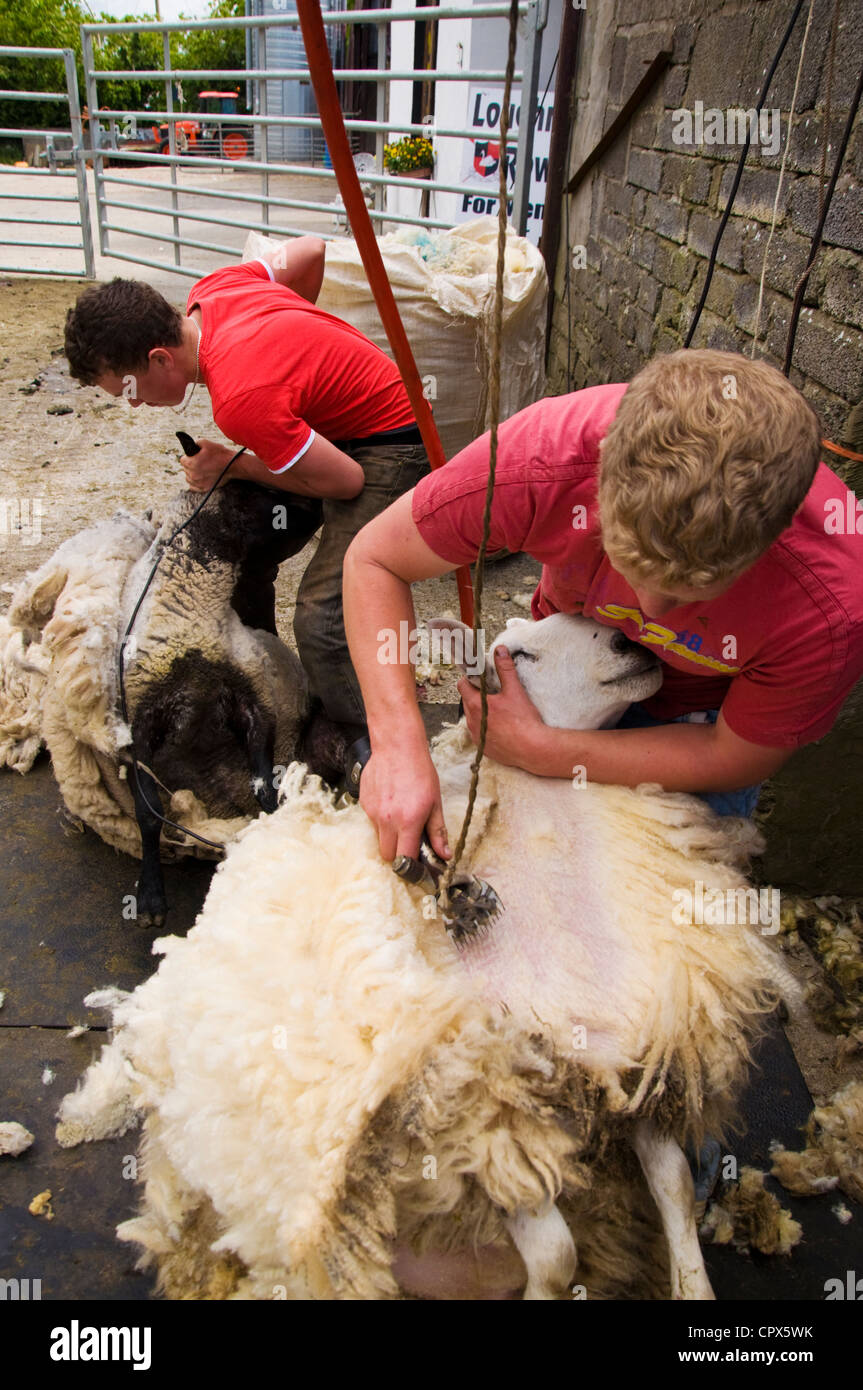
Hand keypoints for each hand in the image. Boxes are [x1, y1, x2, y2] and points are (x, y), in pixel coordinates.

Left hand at [181, 438, 237, 490]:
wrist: (232, 465)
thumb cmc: (220, 454)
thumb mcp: (206, 443)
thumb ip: (195, 443)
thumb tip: (191, 446)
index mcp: (192, 463)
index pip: (182, 460)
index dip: (188, 457)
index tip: (194, 457)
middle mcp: (193, 474)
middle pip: (185, 469)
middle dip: (191, 465)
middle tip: (200, 462)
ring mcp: (198, 483)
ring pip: (188, 478)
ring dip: (192, 473)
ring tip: (201, 469)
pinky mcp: (204, 488)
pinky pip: (193, 486)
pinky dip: (195, 482)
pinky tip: (201, 477)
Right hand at [359, 741, 449, 863]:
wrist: (397, 746)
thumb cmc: (420, 771)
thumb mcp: (435, 802)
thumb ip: (438, 832)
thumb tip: (444, 855)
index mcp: (408, 822)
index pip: (404, 860)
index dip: (411, 867)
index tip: (417, 866)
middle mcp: (387, 820)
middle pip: (387, 855)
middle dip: (397, 855)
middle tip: (409, 843)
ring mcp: (372, 812)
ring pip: (379, 838)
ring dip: (389, 835)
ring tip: (401, 815)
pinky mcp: (364, 803)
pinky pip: (372, 821)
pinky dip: (381, 819)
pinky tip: (391, 802)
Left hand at [457, 646, 545, 768]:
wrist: (533, 749)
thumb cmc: (524, 721)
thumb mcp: (515, 690)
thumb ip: (505, 669)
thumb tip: (499, 651)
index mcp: (476, 705)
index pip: (462, 685)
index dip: (470, 679)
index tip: (479, 677)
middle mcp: (472, 722)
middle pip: (467, 701)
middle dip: (476, 695)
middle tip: (492, 692)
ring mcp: (477, 737)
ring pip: (473, 718)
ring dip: (481, 712)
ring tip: (498, 710)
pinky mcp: (484, 748)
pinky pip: (480, 734)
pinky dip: (486, 728)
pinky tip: (501, 726)